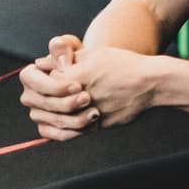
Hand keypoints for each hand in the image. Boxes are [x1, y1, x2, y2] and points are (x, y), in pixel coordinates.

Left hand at [20, 37, 160, 139]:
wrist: (150, 83)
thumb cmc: (122, 64)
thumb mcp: (92, 55)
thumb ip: (64, 59)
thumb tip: (39, 63)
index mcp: (75, 75)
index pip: (43, 82)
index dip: (42, 81)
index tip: (45, 79)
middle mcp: (80, 96)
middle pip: (46, 104)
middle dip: (42, 100)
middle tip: (43, 97)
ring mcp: (89, 113)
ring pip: (56, 121)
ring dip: (50, 116)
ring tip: (50, 109)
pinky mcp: (98, 125)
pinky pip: (71, 134)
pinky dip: (61, 130)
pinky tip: (58, 124)